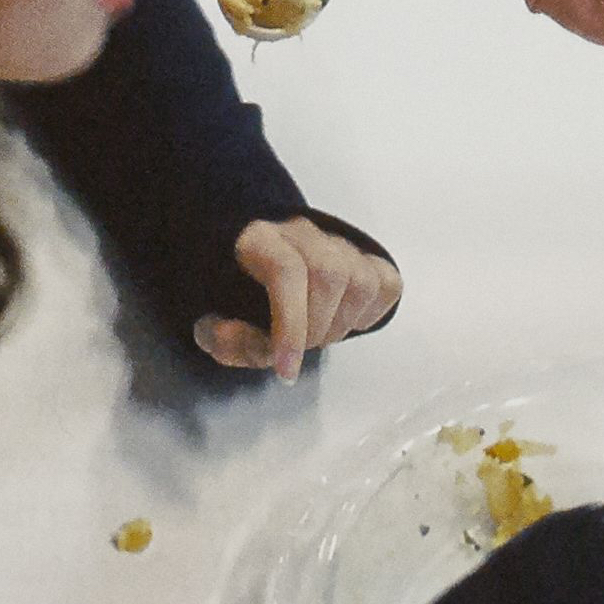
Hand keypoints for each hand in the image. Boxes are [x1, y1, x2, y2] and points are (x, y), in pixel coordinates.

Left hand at [196, 216, 401, 380]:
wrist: (259, 267)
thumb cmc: (238, 294)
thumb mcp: (217, 321)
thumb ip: (225, 339)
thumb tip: (252, 344)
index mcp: (259, 238)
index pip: (286, 270)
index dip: (290, 325)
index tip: (286, 370)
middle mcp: (302, 232)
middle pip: (328, 274)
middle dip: (315, 330)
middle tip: (296, 353)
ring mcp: (338, 242)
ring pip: (362, 280)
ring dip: (341, 325)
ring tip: (317, 335)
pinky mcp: (367, 256)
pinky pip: (386, 284)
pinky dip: (369, 314)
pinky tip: (343, 320)